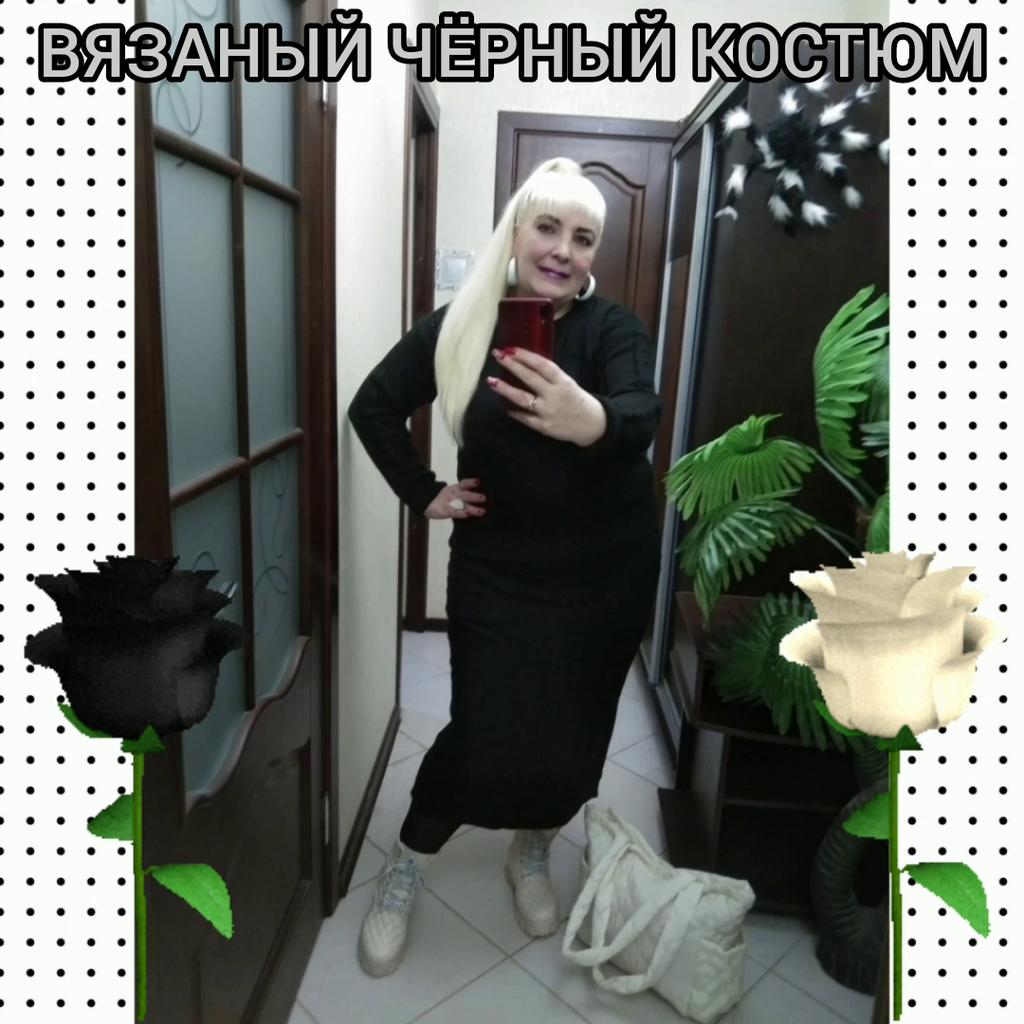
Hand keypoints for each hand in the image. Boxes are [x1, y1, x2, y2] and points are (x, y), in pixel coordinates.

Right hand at [424, 479, 486, 519]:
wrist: (425, 502)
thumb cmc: (444, 498)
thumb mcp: (453, 493)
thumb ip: (465, 494)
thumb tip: (480, 495)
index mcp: (456, 488)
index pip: (464, 483)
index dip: (471, 482)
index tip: (479, 481)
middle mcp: (453, 494)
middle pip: (464, 494)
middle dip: (474, 496)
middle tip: (484, 498)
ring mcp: (448, 502)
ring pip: (461, 504)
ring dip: (472, 508)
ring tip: (482, 511)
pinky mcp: (444, 511)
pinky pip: (453, 512)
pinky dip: (460, 513)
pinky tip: (467, 514)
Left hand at [487, 348, 606, 446]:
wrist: (592, 426)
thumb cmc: (577, 400)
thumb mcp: (568, 383)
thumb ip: (550, 377)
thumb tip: (525, 364)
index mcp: (563, 382)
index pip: (542, 365)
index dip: (526, 356)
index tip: (512, 349)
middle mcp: (554, 396)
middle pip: (530, 378)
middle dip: (512, 366)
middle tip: (498, 355)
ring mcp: (547, 412)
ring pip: (522, 398)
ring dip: (505, 389)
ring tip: (491, 381)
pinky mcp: (543, 426)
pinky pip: (523, 417)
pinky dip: (512, 410)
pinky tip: (503, 403)